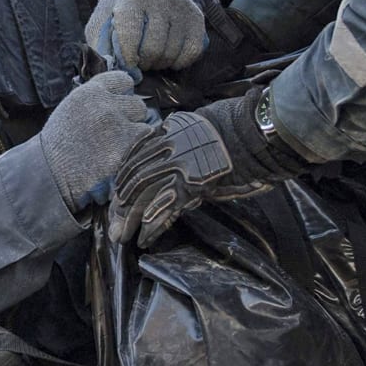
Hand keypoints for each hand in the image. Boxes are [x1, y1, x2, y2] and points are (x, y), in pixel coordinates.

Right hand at [35, 71, 157, 210]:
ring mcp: (117, 128)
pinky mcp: (126, 150)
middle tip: (117, 131)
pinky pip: (145, 144)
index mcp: (90, 92)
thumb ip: (96, 97)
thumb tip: (123, 92)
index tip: (119, 105)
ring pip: (144, 124)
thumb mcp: (72, 108)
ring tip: (116, 146)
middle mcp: (105, 106)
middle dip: (130, 117)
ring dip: (135, 135)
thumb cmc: (59, 143)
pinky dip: (137, 151)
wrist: (50, 174)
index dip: (123, 94)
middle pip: (137, 104)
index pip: (124, 80)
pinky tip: (121, 157)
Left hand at [85, 0, 207, 72]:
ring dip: (160, 63)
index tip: (127, 65)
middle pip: (153, 48)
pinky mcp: (195, 15)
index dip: (127, 58)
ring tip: (151, 58)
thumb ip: (102, 45)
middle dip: (144, 63)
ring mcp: (180, 5)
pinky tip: (169, 58)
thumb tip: (112, 71)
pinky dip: (180, 62)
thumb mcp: (103, 21)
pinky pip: (192, 51)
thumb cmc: (120, 10)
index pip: (130, 34)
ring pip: (172, 52)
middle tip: (139, 62)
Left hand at [105, 90, 303, 246]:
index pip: (133, 159)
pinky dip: (152, 228)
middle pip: (134, 181)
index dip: (123, 180)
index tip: (116, 195)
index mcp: (164, 134)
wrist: (251, 132)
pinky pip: (164, 212)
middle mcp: (165, 151)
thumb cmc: (229, 126)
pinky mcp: (190, 187)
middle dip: (121, 205)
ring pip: (144, 199)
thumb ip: (175, 138)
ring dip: (131, 221)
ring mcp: (177, 169)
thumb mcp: (194, 124)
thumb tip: (164, 153)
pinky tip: (144, 240)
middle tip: (113, 221)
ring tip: (122, 236)